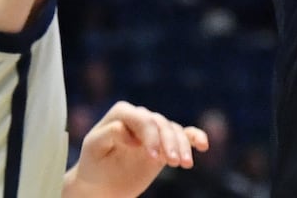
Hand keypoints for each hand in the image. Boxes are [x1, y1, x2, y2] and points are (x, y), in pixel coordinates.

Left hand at [63, 102, 208, 197]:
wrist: (102, 183)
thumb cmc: (94, 164)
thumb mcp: (93, 148)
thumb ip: (107, 133)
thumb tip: (125, 129)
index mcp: (122, 113)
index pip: (142, 119)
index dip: (150, 135)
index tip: (152, 157)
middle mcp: (140, 117)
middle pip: (161, 124)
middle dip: (169, 142)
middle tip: (173, 163)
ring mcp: (154, 130)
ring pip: (174, 130)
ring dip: (182, 145)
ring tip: (184, 164)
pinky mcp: (165, 143)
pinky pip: (184, 135)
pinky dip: (195, 137)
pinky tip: (203, 145)